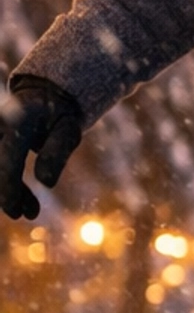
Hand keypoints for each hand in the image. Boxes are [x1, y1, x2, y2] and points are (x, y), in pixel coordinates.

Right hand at [0, 77, 82, 220]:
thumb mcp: (68, 130)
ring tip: (30, 212)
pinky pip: (0, 166)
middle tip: (20, 214)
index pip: (8, 153)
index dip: (9, 185)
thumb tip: (45, 182)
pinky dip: (8, 186)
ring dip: (6, 191)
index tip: (15, 212)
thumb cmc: (59, 115)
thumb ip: (57, 152)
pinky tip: (24, 204)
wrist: (43, 98)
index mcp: (18, 118)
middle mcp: (0, 125)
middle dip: (4, 192)